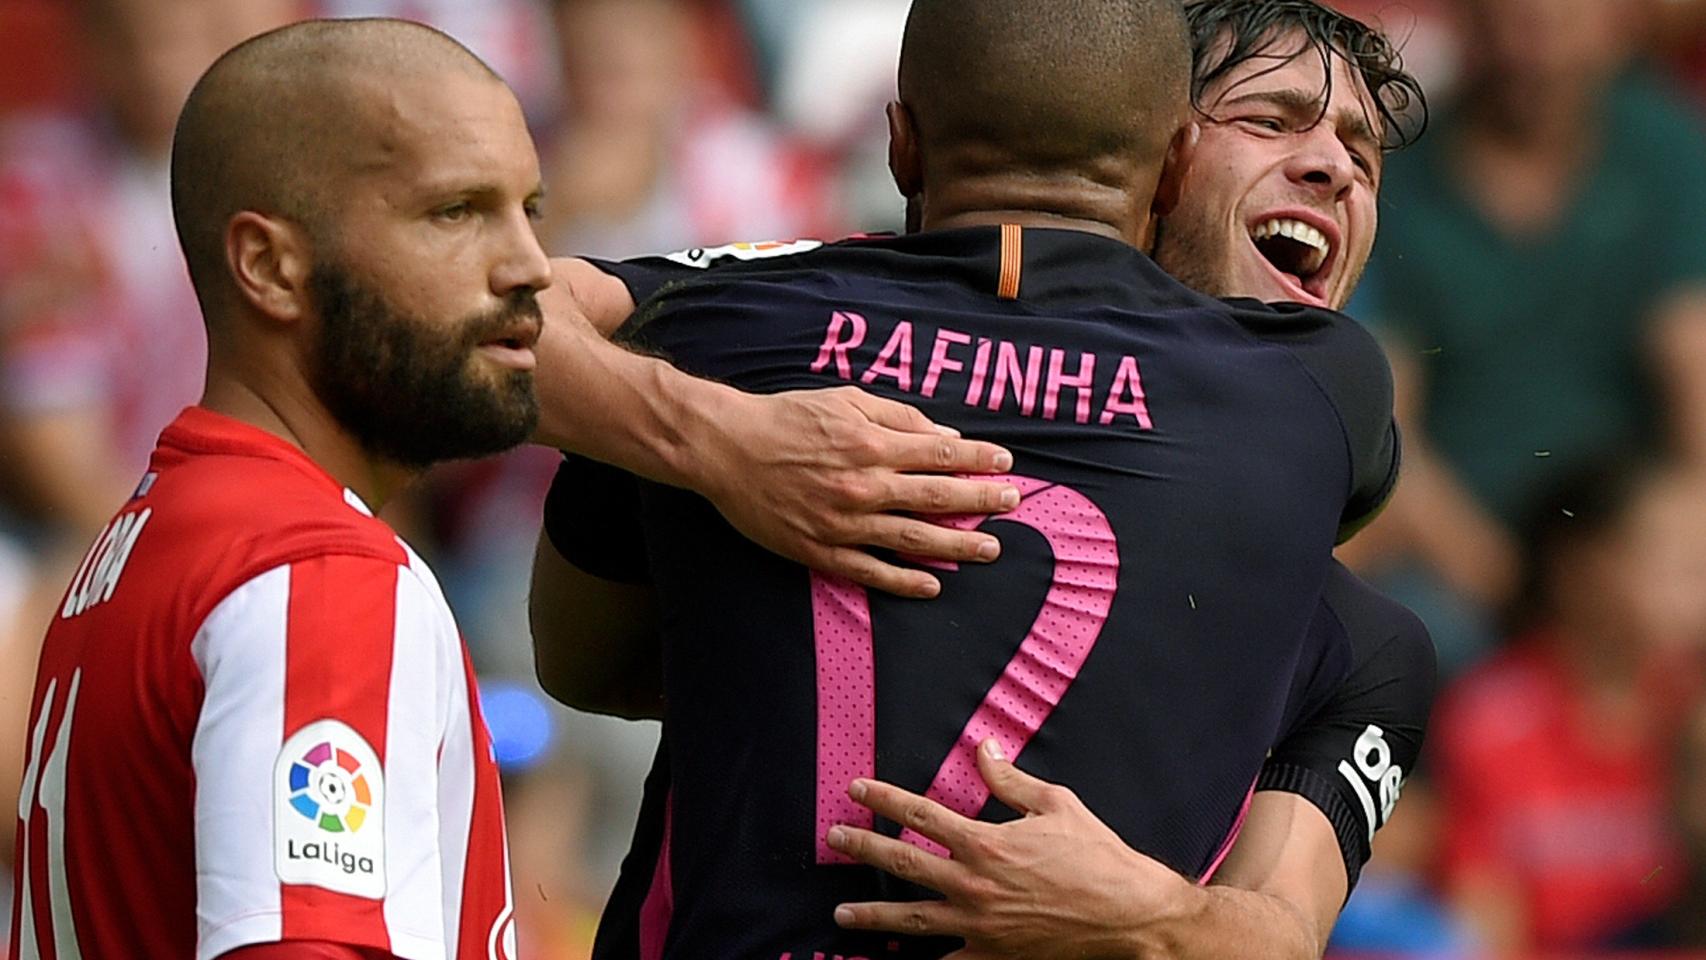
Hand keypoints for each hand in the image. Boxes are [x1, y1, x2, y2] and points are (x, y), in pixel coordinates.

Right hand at [695, 386, 1019, 598]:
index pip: (940, 454)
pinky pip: (871, 571)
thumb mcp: (845, 400)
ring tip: (988, 549)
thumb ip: (898, 417)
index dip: (978, 460)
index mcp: (871, 444)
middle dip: (981, 500)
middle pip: (937, 497)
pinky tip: (933, 585)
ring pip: (913, 539)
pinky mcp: (820, 550)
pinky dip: (904, 581)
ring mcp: (843, 522)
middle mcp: (864, 485)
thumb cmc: (788, 418)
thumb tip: (944, 437)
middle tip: (1012, 504)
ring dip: (957, 545)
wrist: (727, 449)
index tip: (1006, 465)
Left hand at [826, 740, 1197, 959]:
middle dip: (864, 848)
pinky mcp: (994, 954)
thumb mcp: (1055, 803)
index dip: (884, 799)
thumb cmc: (1096, 854)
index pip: (920, 814)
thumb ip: (1010, 779)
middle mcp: (974, 884)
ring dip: (873, 914)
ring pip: (912, 919)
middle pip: (904, 862)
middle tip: (835, 839)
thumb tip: (982, 749)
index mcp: (985, 842)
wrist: (1128, 913)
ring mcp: (980, 924)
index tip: (856, 788)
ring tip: (842, 913)